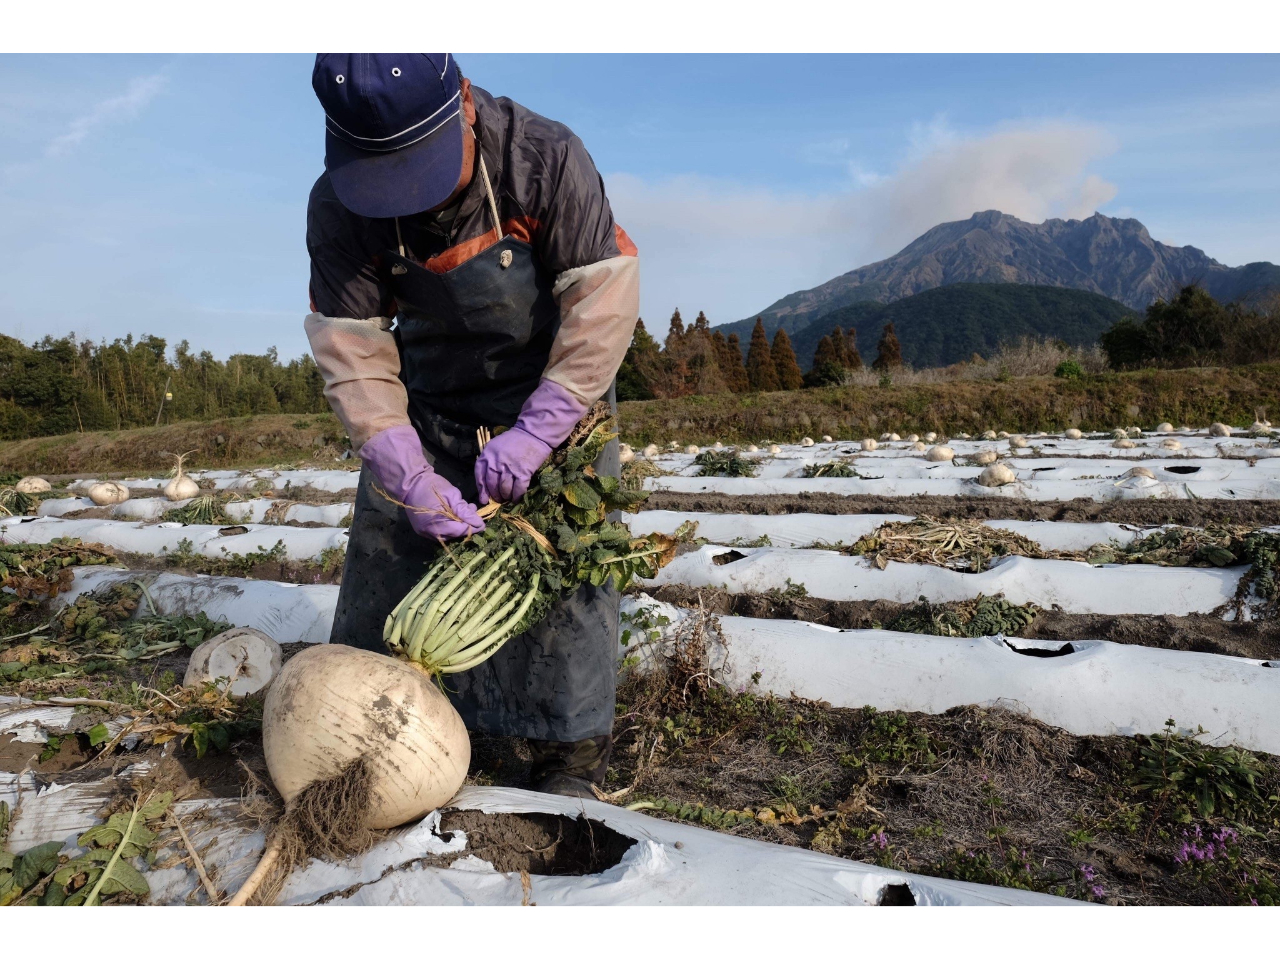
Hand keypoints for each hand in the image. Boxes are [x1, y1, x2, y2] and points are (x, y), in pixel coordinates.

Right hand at [361, 425, 483, 539]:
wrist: (410, 482)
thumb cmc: (431, 486)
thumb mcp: (452, 495)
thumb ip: (464, 511)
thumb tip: (479, 523)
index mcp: (436, 523)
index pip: (459, 531)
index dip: (473, 527)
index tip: (483, 522)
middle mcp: (429, 533)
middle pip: (454, 535)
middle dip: (466, 525)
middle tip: (473, 512)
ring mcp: (424, 533)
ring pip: (448, 535)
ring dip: (458, 525)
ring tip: (465, 510)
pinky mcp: (422, 530)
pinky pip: (440, 532)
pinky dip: (449, 525)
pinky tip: (454, 514)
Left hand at [474, 426, 551, 504]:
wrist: (532, 434)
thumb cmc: (514, 440)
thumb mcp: (495, 446)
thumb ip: (490, 461)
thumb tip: (488, 483)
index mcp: (488, 455)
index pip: (480, 476)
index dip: (482, 489)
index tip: (484, 499)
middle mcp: (496, 462)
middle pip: (492, 485)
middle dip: (495, 495)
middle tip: (498, 500)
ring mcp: (510, 468)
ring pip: (504, 489)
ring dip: (506, 496)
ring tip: (508, 498)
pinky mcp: (523, 472)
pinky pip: (518, 489)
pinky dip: (517, 496)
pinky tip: (516, 498)